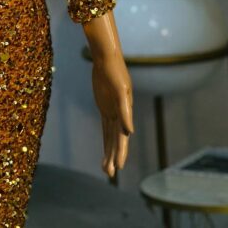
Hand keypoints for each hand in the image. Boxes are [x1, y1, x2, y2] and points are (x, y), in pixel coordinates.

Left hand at [91, 52, 133, 177]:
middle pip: (116, 141)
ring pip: (111, 137)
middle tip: (109, 174)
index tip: (118, 166)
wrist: (106, 59)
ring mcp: (112, 112)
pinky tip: (106, 151)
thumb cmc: (115, 73)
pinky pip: (105, 128)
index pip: (122, 137)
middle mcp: (120, 115)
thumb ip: (125, 111)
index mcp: (125, 113)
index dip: (120, 152)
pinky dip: (106, 140)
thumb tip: (129, 131)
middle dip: (113, 156)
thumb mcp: (120, 91)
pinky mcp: (105, 108)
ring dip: (109, 152)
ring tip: (105, 169)